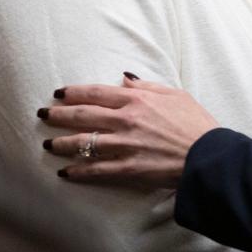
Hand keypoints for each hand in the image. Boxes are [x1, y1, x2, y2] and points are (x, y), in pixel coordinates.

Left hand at [39, 74, 219, 189]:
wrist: (208, 156)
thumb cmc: (196, 124)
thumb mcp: (175, 94)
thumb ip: (146, 86)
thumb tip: (124, 79)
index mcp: (136, 100)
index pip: (96, 93)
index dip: (74, 92)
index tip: (58, 93)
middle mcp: (126, 121)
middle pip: (83, 116)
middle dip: (59, 115)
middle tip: (42, 115)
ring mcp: (125, 146)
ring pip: (84, 143)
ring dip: (62, 144)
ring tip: (48, 145)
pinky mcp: (128, 169)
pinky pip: (97, 170)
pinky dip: (79, 171)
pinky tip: (65, 172)